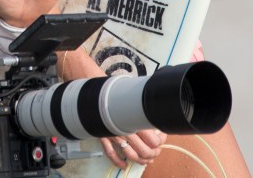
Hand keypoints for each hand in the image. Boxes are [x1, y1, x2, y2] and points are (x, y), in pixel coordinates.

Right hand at [57, 50, 166, 167]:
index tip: (162, 137)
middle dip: (153, 154)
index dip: (161, 141)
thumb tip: (153, 107)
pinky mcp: (103, 137)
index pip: (153, 139)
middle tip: (157, 151)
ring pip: (130, 155)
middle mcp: (123, 129)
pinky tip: (124, 164)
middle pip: (144, 151)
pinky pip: (111, 154)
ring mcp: (113, 135)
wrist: (90, 88)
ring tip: (146, 158)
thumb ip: (140, 104)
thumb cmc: (108, 89)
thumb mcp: (130, 93)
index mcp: (132, 118)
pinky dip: (118, 162)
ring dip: (140, 160)